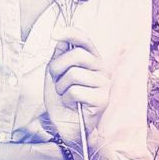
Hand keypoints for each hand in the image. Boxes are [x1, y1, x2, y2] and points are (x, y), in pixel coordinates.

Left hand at [43, 24, 111, 144]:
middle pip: (77, 55)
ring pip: (74, 74)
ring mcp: (104, 84)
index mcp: (91, 60)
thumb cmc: (62, 100)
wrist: (66, 126)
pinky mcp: (102, 99)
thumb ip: (58, 57)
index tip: (54, 34)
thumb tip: (61, 40)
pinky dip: (67, 99)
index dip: (70, 33)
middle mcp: (100, 69)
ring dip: (61, 87)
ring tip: (65, 95)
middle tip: (57, 81)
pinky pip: (76, 91)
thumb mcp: (55, 75)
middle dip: (58, 68)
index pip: (84, 40)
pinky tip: (72, 105)